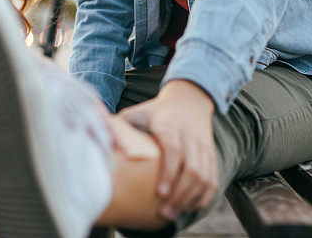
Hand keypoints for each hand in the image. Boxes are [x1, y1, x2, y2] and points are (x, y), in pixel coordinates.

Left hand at [118, 80, 218, 219]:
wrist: (189, 99)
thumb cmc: (156, 111)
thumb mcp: (137, 112)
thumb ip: (119, 126)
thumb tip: (98, 140)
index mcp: (170, 125)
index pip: (174, 151)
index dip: (168, 173)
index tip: (159, 193)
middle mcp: (190, 136)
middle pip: (191, 169)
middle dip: (179, 194)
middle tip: (164, 212)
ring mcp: (203, 146)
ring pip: (204, 176)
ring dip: (190, 198)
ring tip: (173, 213)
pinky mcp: (211, 154)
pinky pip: (213, 178)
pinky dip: (204, 196)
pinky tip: (190, 207)